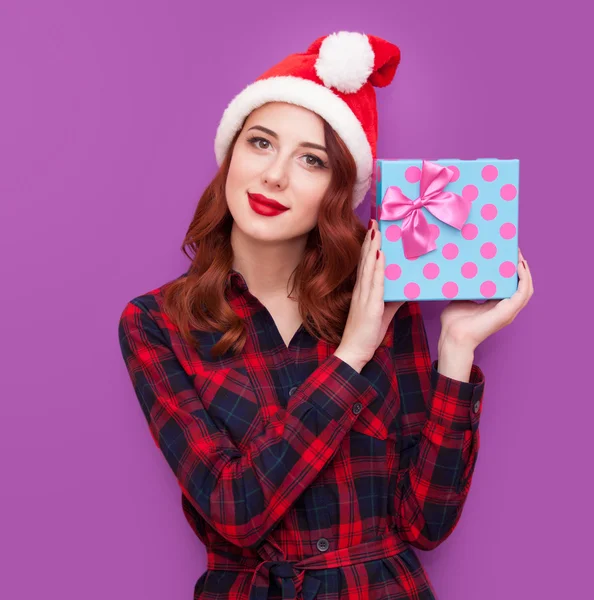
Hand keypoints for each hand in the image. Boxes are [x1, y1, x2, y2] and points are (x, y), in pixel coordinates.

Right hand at [338, 219, 404, 363]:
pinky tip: (380, 255)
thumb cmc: (366, 334)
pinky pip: (375, 283)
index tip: (373, 230)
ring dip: (372, 247)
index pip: (365, 264)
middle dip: (370, 240)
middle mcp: (362, 290)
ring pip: (369, 267)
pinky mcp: (370, 305)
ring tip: (377, 230)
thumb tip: (405, 292)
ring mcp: (365, 296)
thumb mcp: (382, 314)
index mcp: (363, 291)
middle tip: (375, 221)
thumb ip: (392, 302)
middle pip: (365, 260)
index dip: (368, 247)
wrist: (353, 351)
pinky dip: (378, 268)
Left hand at [438, 247, 533, 351]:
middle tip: (515, 251)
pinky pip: (522, 293)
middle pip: (521, 285)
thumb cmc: (454, 321)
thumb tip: (464, 272)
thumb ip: (468, 288)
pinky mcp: (508, 312)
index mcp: (496, 306)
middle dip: (521, 268)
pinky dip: (524, 279)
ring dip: (525, 271)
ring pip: (526, 288)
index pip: (510, 286)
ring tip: (519, 256)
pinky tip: (519, 266)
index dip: (512, 271)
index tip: (508, 255)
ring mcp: (508, 311)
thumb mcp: (463, 298)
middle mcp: (505, 308)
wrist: (453, 335)